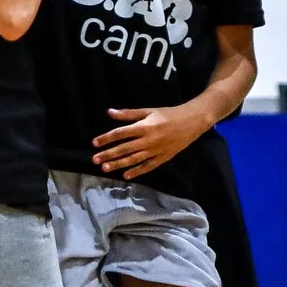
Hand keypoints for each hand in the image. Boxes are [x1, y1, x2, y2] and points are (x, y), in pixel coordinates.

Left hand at [91, 103, 210, 178]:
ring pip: (134, 159)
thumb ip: (128, 114)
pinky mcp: (163, 158)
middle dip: (108, 154)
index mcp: (144, 126)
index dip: (106, 138)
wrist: (192, 122)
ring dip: (119, 164)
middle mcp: (148, 140)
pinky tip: (126, 175)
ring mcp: (156, 150)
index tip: (94, 143)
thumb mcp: (148, 111)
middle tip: (94, 159)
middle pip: (125, 149)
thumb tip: (109, 112)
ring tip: (105, 168)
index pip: (120, 133)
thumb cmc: (168, 114)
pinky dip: (137, 171)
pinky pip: (148, 166)